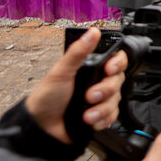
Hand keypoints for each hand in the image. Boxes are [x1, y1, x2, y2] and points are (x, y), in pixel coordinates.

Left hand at [26, 27, 126, 142]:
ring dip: (102, 108)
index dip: (118, 63)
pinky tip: (90, 121)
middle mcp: (97, 83)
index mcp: (91, 69)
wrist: (41, 128)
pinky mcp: (101, 116)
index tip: (109, 69)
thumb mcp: (61, 72)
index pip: (116, 60)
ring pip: (116, 100)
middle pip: (118, 81)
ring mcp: (100, 100)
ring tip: (86, 114)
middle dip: (105, 91)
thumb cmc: (46, 98)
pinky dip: (102, 119)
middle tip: (89, 96)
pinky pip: (113, 116)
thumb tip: (92, 32)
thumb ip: (78, 52)